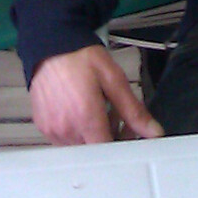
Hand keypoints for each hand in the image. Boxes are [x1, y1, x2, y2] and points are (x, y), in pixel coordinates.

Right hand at [29, 44, 164, 145]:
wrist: (52, 45)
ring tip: (94, 108)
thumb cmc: (81, 58)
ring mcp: (53, 130)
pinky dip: (75, 131)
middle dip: (108, 135)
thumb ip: (134, 110)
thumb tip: (153, 132)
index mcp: (87, 118)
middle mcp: (67, 129)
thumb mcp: (114, 78)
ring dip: (91, 134)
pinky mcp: (43, 127)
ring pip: (80, 146)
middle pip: (94, 150)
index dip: (121, 144)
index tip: (127, 131)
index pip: (108, 152)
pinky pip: (64, 140)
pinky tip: (78, 111)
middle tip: (113, 112)